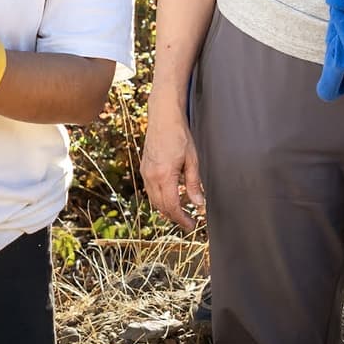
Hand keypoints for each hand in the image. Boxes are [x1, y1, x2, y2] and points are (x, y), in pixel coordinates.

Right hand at [140, 109, 204, 231]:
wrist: (163, 117)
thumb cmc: (180, 136)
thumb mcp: (192, 160)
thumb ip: (194, 184)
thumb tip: (198, 204)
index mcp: (164, 176)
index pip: (172, 206)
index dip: (182, 219)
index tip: (192, 225)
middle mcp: (151, 176)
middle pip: (161, 207)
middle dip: (174, 218)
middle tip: (188, 222)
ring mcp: (145, 173)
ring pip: (153, 200)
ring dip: (166, 210)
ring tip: (181, 213)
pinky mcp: (144, 168)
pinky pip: (150, 191)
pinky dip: (160, 199)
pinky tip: (170, 198)